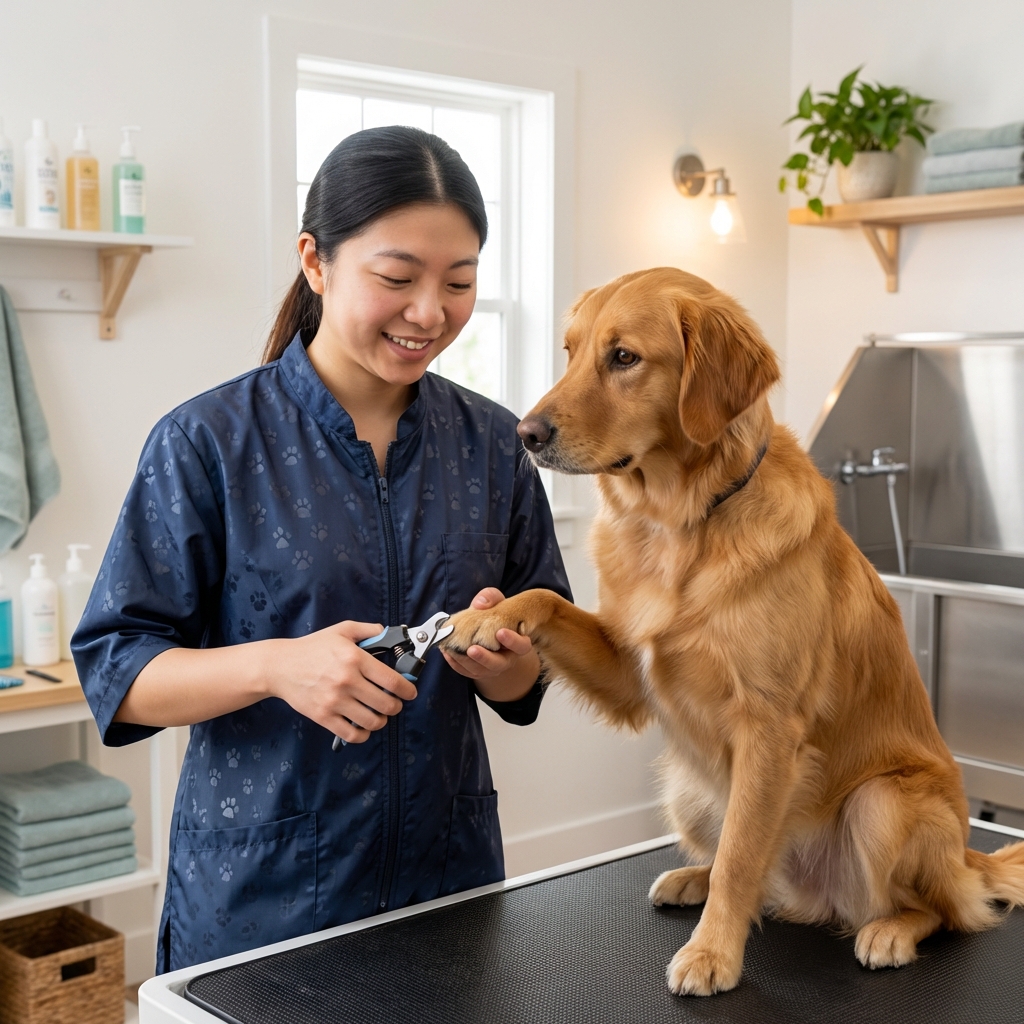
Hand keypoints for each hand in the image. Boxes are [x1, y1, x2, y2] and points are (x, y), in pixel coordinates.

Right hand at [267, 620, 417, 744]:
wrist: (280, 666)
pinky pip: (352, 735)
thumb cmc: (312, 648)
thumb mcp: (341, 630)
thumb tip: (388, 633)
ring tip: (379, 714)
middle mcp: (347, 681)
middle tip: (394, 703)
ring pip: (372, 721)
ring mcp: (335, 701)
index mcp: (355, 658)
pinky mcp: (323, 716)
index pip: (392, 680)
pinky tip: (363, 726)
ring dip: (381, 720)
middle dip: (396, 706)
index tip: (410, 692)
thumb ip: (368, 630)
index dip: (407, 689)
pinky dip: (363, 734)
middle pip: (386, 704)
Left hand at [442, 589, 538, 700]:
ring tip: (452, 649)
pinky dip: (454, 663)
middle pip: (498, 664)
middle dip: (484, 658)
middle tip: (472, 649)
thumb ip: (490, 597)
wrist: (485, 628)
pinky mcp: (476, 671)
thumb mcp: (495, 601)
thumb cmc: (494, 614)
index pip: (521, 646)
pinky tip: (446, 651)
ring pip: (479, 670)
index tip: (500, 632)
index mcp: (516, 642)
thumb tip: (480, 604)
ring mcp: (490, 668)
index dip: (513, 641)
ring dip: (465, 661)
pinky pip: (465, 671)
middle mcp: (506, 658)